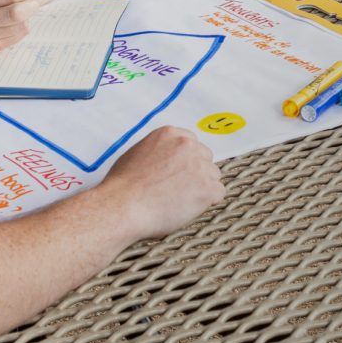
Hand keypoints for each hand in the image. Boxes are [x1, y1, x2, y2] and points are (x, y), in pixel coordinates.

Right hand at [85, 127, 224, 240]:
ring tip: (179, 200)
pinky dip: (207, 203)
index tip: (178, 173)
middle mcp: (187, 145)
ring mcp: (198, 165)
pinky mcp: (206, 187)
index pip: (192, 143)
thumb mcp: (137, 153)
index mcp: (170, 134)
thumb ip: (159, 151)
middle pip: (205, 158)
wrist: (122, 206)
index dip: (186, 161)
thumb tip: (168, 159)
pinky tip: (187, 207)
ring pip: (213, 176)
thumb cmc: (123, 185)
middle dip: (196, 173)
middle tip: (178, 189)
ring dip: (202, 188)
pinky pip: (218, 193)